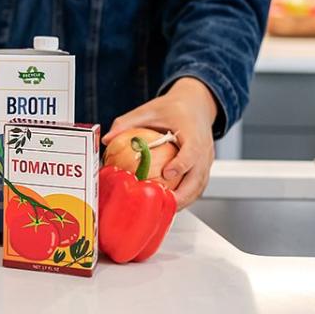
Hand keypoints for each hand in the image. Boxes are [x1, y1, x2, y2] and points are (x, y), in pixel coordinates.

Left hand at [102, 77, 217, 210]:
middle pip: (198, 177)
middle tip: (163, 203)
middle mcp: (204, 150)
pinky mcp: (203, 168)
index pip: (192, 152)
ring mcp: (206, 161)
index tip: (167, 174)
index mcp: (194, 133)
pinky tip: (166, 203)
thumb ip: (128, 122)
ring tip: (163, 210)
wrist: (196, 105)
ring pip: (199, 187)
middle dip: (183, 195)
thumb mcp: (149, 110)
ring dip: (184, 200)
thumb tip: (107, 139)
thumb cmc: (173, 108)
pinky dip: (184, 196)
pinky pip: (196, 186)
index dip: (181, 165)